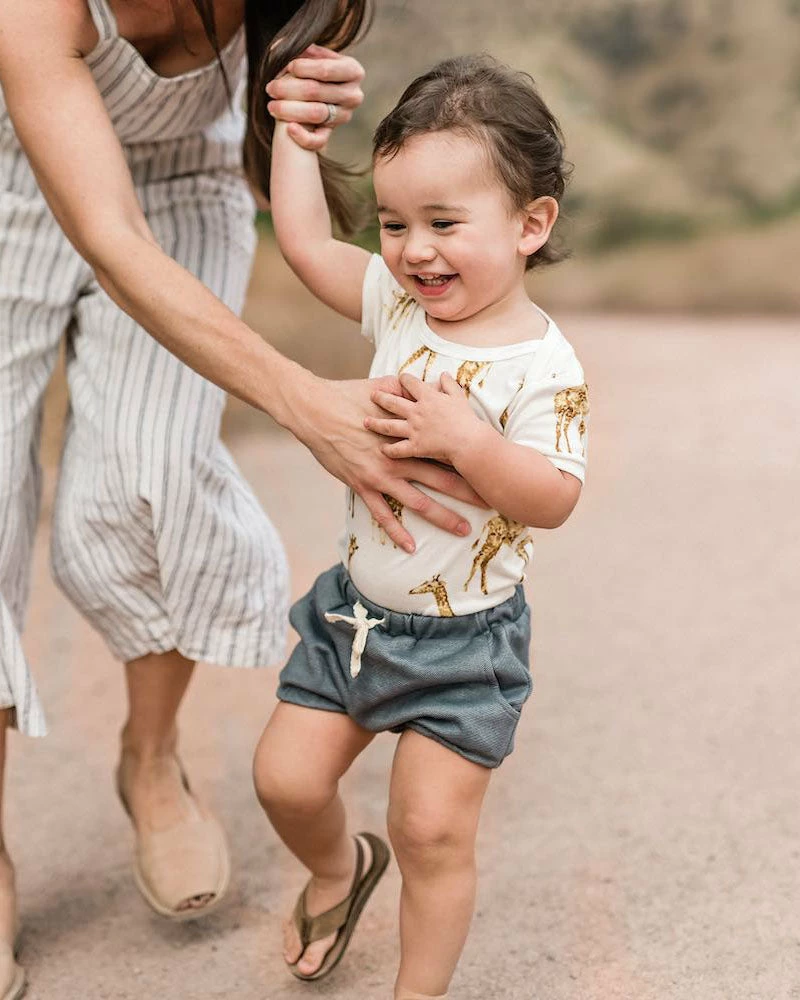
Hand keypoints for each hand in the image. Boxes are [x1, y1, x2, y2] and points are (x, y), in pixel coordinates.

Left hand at [265, 44, 363, 150]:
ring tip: (271, 105)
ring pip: (316, 114)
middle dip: (289, 88)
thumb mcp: (312, 55)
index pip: (326, 70)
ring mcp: (344, 115)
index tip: (287, 67)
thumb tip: (283, 47)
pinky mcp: (333, 132)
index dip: (303, 68)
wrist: (317, 92)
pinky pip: (319, 140)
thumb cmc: (313, 68)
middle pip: (317, 91)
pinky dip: (303, 137)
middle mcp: (353, 95)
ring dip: (289, 110)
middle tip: (270, 87)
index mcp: (353, 70)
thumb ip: (301, 48)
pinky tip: (289, 128)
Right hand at [286, 372, 484, 551]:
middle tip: (491, 503)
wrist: (317, 410)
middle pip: (442, 479)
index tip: (489, 468)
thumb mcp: (382, 388)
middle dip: (468, 492)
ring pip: (419, 502)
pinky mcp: (362, 486)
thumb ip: (406, 390)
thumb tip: (423, 380)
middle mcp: (400, 459)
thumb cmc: (348, 396)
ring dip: (443, 517)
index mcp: (408, 436)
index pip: (445, 450)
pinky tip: (411, 548)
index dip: (468, 460)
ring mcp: (381, 476)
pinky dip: (397, 532)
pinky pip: (383, 515)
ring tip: (463, 530)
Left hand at [365, 372, 483, 464]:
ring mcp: (413, 429)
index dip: (403, 379)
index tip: (399, 378)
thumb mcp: (459, 396)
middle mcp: (416, 411)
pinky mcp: (415, 446)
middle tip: (372, 396)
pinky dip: (388, 450)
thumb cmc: (466, 419)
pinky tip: (382, 449)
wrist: (469, 441)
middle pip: (392, 402)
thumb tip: (443, 373)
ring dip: (375, 424)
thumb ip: (449, 384)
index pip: (409, 382)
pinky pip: (397, 449)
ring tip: (365, 422)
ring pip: (388, 426)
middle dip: (380, 397)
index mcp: (427, 397)